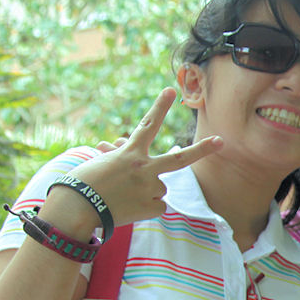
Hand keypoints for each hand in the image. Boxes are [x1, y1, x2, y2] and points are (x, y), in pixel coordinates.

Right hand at [65, 88, 222, 227]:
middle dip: (202, 149)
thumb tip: (120, 149)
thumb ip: (118, 155)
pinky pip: (157, 207)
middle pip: (179, 158)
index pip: (148, 125)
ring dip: (148, 191)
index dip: (159, 107)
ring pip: (160, 188)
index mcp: (130, 153)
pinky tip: (130, 207)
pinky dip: (146, 208)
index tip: (170, 91)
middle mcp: (144, 168)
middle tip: (221, 141)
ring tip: (126, 195)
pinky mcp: (151, 207)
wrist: (77, 208)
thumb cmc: (83, 182)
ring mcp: (149, 188)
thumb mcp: (101, 162)